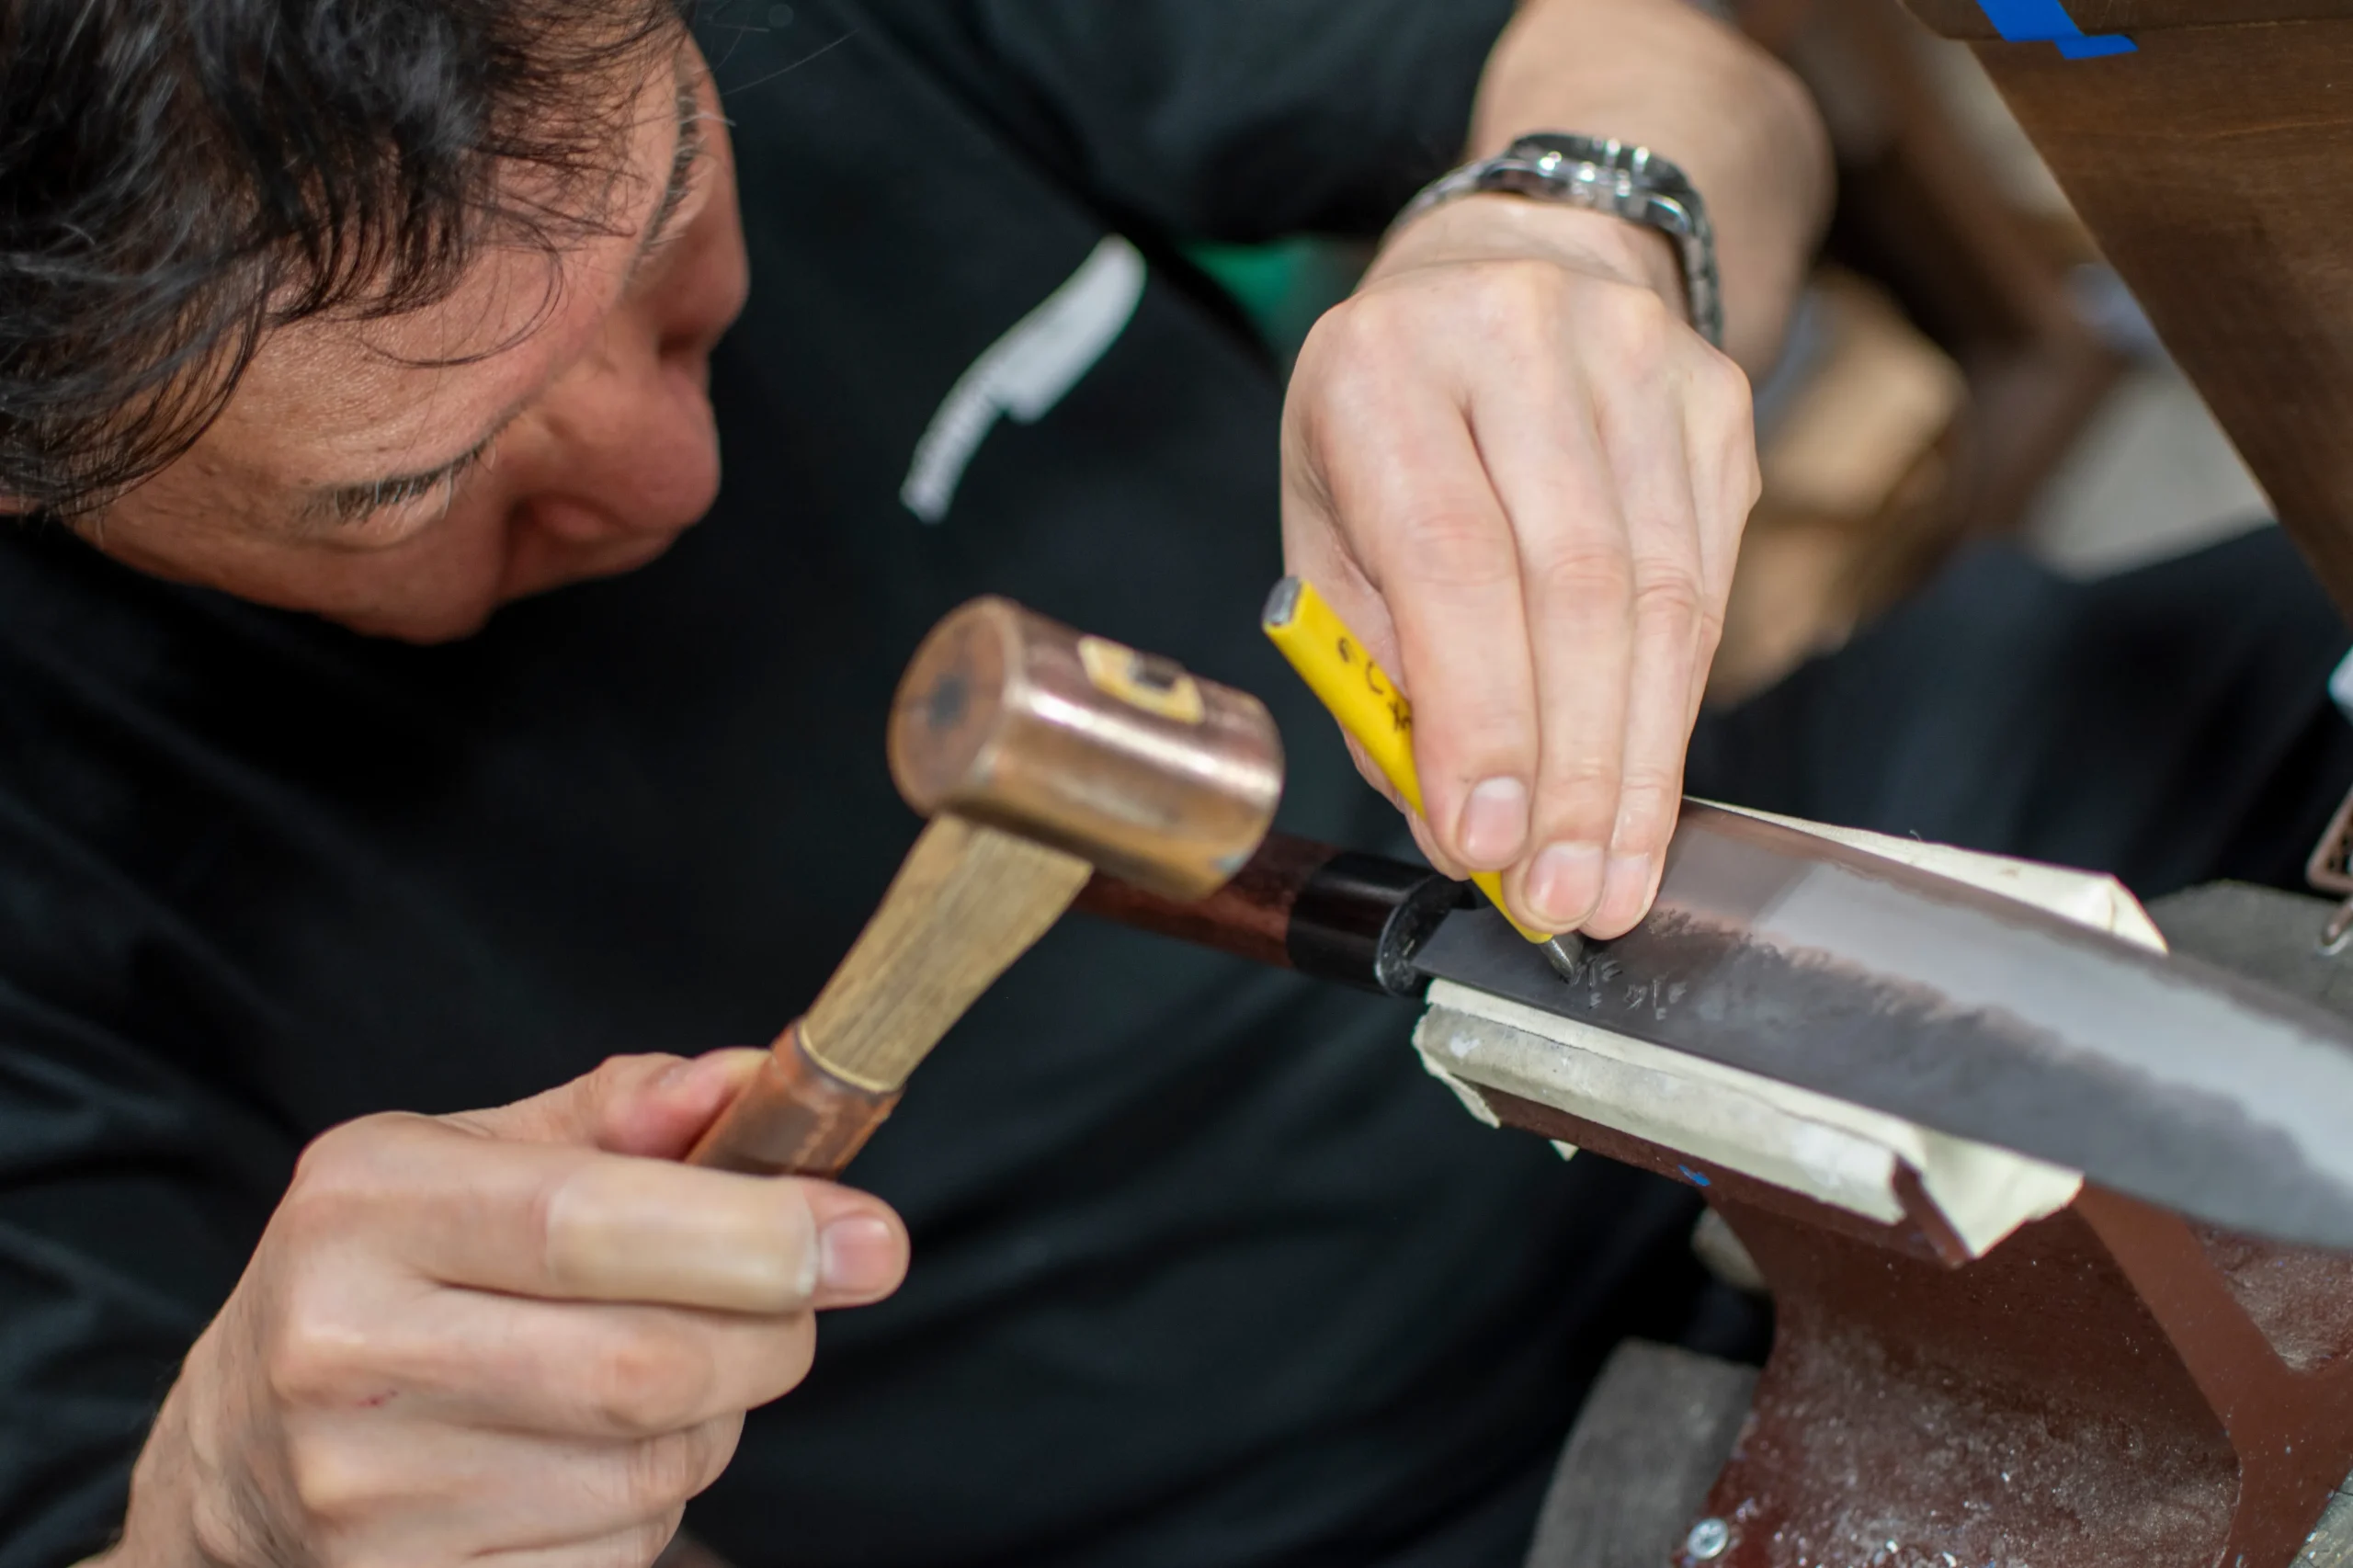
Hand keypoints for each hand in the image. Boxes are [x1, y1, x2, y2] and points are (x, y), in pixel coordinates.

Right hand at [104, 1051, 908, 1567]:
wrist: (230, 1462)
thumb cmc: (383, 1280)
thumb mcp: (464, 1159)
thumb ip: (619, 1113)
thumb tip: (751, 1080)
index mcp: (367, 1209)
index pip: (589, 1223)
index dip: (755, 1233)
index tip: (870, 1238)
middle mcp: (349, 1353)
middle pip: (644, 1366)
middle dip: (772, 1332)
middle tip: (800, 1300)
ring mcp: (369, 1497)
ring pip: (651, 1469)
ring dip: (716, 1419)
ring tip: (673, 1371)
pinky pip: (616, 1553)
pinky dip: (653, 1502)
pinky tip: (599, 1458)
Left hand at [1282, 195, 1758, 938]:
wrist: (1523, 260)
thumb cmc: (1395, 419)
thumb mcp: (1328, 525)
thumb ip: (1375, 674)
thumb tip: (1458, 827)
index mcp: (1384, 367)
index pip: (1449, 561)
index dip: (1479, 716)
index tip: (1487, 842)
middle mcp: (1517, 342)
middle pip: (1576, 590)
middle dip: (1572, 771)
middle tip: (1567, 897)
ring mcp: (1637, 364)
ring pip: (1662, 598)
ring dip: (1638, 763)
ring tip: (1614, 877)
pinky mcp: (1718, 402)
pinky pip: (1707, 583)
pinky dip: (1674, 706)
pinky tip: (1646, 790)